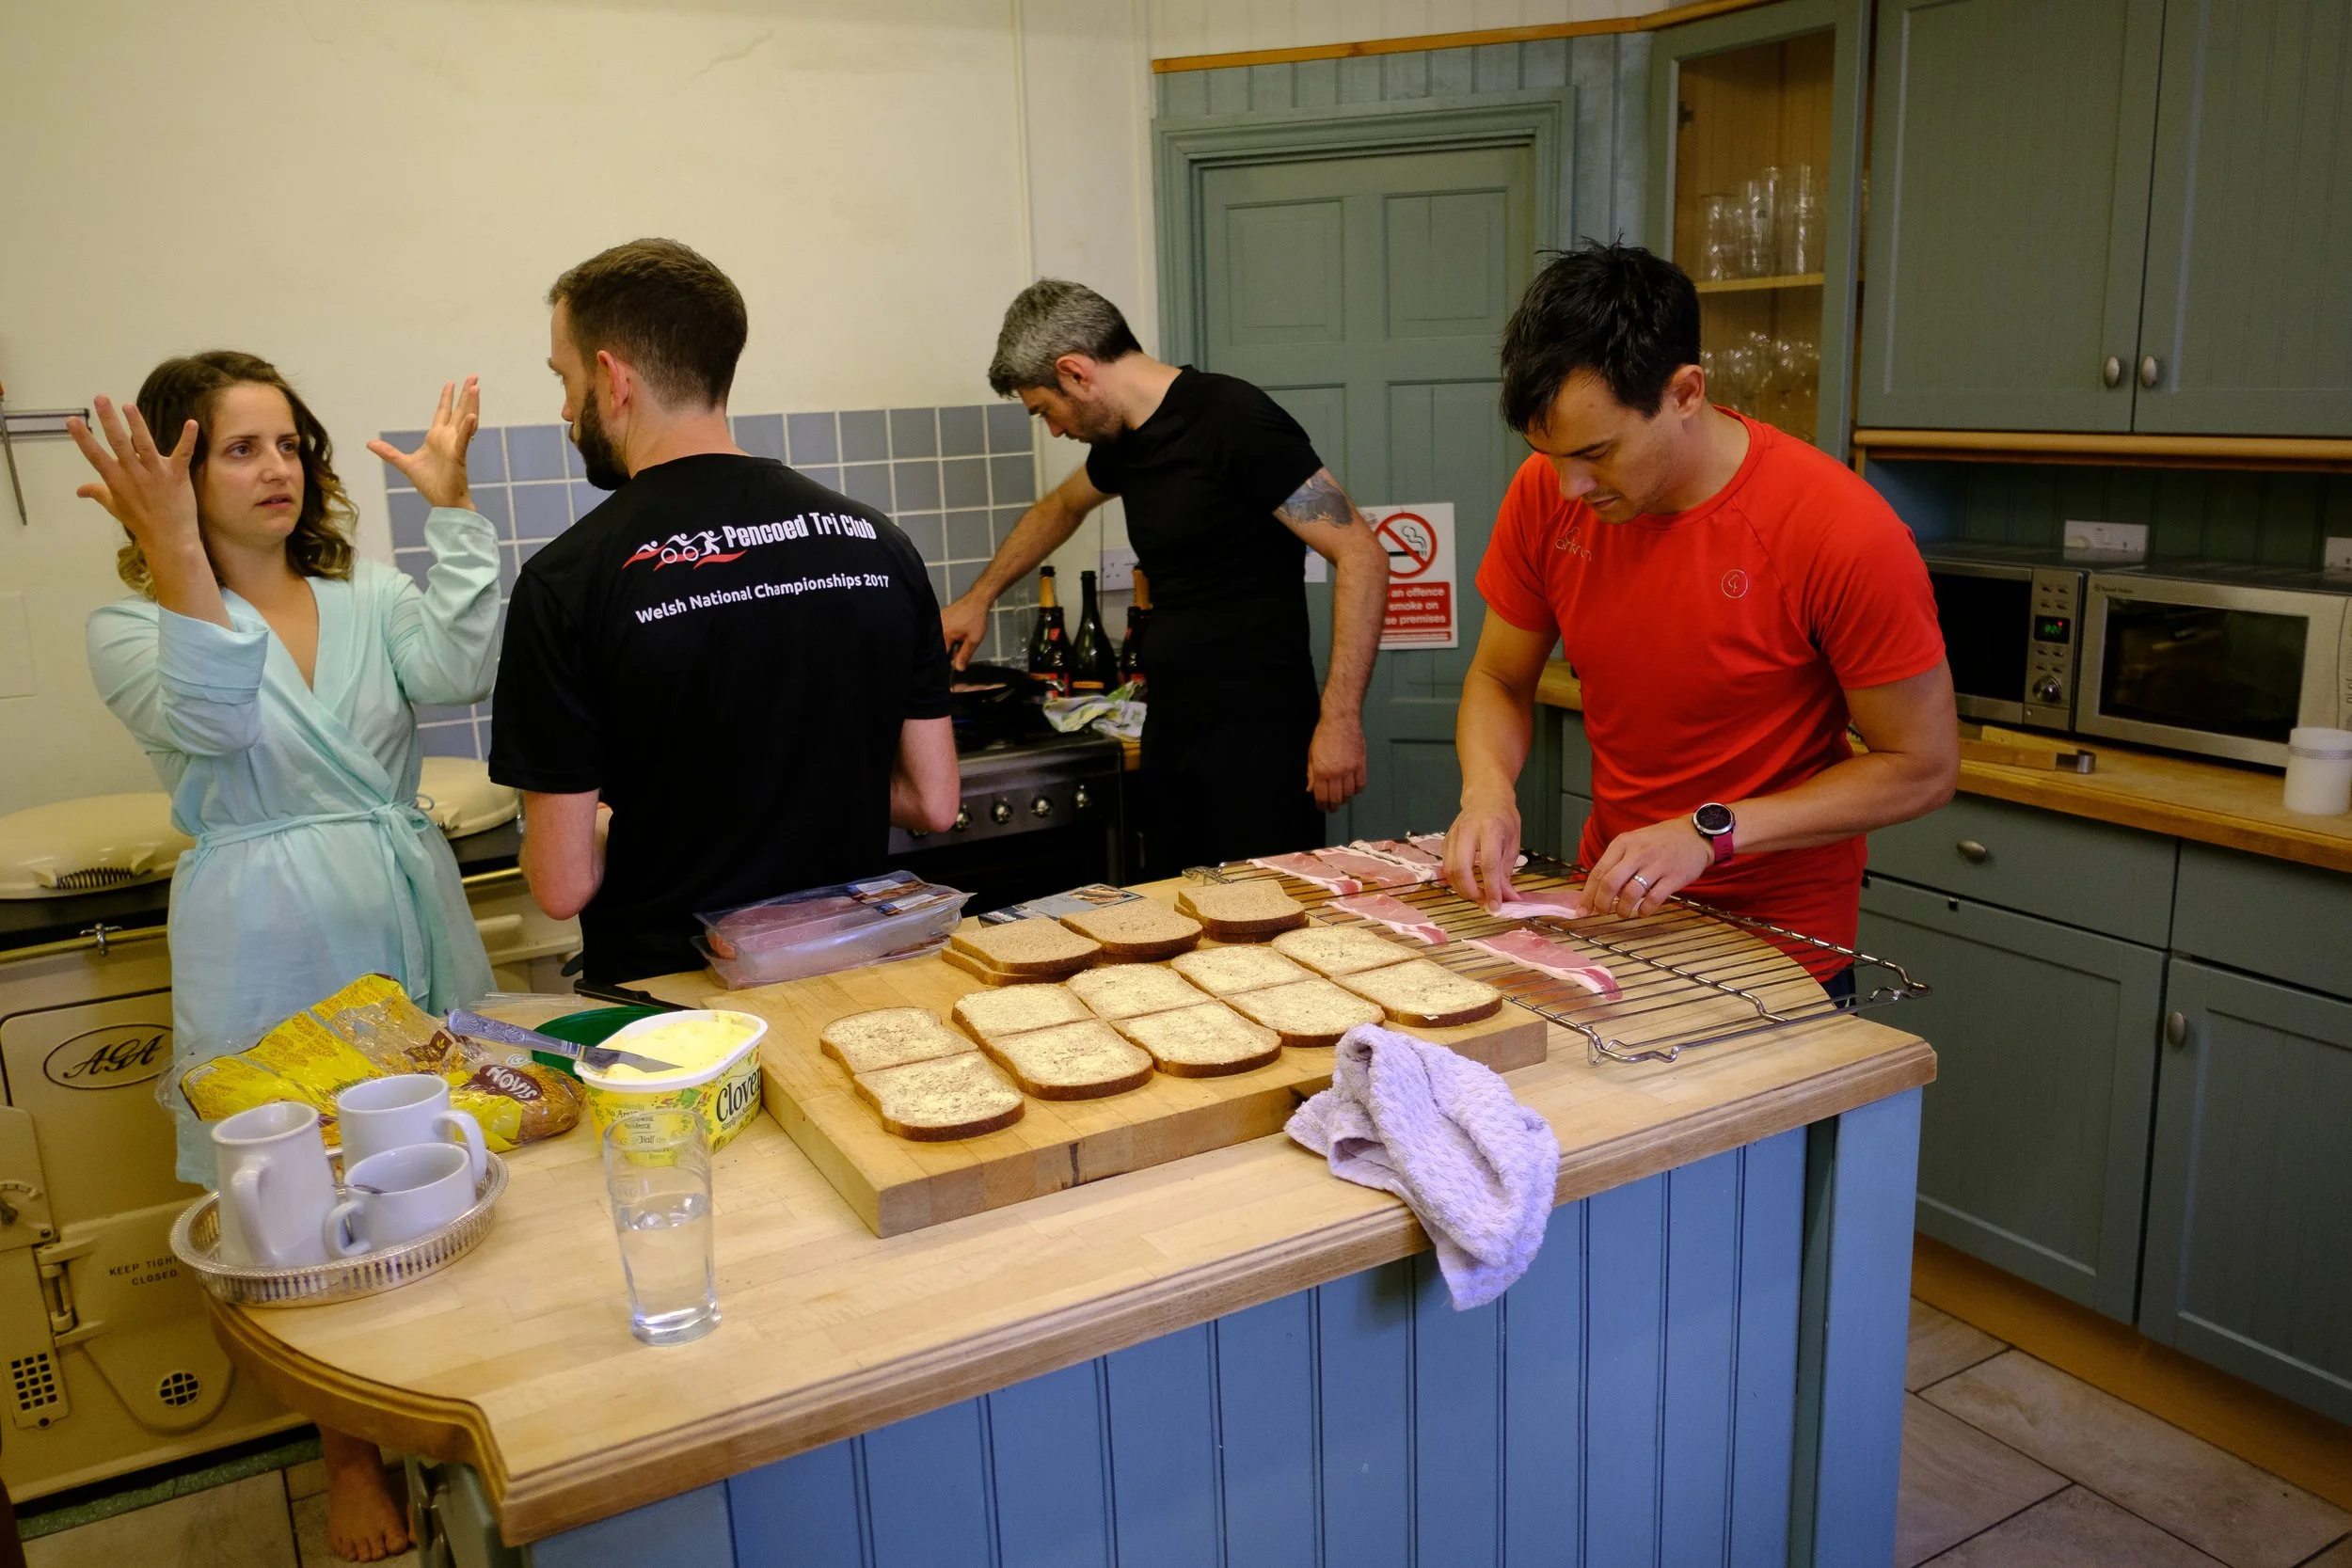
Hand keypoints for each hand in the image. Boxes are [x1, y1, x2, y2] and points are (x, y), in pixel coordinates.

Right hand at [67, 395, 202, 561]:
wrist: (168, 538)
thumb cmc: (140, 522)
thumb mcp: (115, 507)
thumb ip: (98, 493)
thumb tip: (79, 490)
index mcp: (116, 480)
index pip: (94, 455)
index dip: (83, 438)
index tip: (71, 420)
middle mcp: (133, 474)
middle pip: (118, 442)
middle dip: (108, 420)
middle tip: (100, 398)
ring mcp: (155, 473)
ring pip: (144, 444)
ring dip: (137, 424)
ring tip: (128, 406)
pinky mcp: (177, 475)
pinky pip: (183, 454)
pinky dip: (188, 439)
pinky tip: (191, 423)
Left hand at [367, 378, 477, 509]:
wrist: (444, 502)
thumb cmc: (430, 484)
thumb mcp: (405, 464)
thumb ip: (389, 452)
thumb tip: (370, 443)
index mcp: (437, 438)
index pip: (443, 412)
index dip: (447, 398)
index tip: (451, 383)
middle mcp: (448, 438)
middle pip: (458, 411)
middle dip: (466, 394)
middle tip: (473, 376)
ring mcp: (455, 445)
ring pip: (465, 420)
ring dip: (471, 404)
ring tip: (476, 388)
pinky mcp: (459, 455)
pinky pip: (464, 440)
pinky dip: (469, 428)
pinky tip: (472, 417)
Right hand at [940, 590, 992, 670]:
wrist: (977, 599)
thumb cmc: (976, 617)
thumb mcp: (974, 639)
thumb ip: (965, 655)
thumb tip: (958, 668)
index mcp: (943, 634)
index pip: (940, 655)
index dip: (947, 660)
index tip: (953, 663)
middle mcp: (937, 628)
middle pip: (939, 647)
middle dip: (949, 650)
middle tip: (959, 646)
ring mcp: (937, 621)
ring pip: (940, 639)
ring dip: (948, 642)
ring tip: (959, 636)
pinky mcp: (938, 617)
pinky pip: (939, 631)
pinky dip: (946, 634)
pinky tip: (956, 632)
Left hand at [1305, 713, 1366, 810]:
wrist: (1341, 720)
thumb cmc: (1324, 734)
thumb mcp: (1311, 754)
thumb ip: (1311, 774)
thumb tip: (1310, 789)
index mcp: (1322, 771)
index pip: (1322, 797)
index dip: (1322, 806)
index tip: (1322, 808)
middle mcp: (1336, 773)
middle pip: (1337, 798)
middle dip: (1334, 806)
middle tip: (1332, 808)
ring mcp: (1350, 769)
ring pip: (1350, 793)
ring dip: (1346, 799)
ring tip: (1342, 799)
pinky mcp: (1361, 764)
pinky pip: (1361, 784)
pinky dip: (1357, 790)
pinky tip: (1353, 789)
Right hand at [1444, 785, 1524, 911]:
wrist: (1485, 797)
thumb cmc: (1503, 819)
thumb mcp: (1513, 843)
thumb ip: (1507, 872)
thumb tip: (1508, 898)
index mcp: (1490, 829)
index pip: (1488, 864)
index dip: (1491, 888)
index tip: (1496, 905)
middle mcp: (1468, 831)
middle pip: (1461, 868)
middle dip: (1470, 891)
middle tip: (1483, 900)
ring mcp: (1453, 835)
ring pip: (1449, 870)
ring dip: (1461, 888)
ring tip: (1477, 894)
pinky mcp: (1445, 841)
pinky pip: (1446, 866)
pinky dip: (1456, 880)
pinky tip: (1468, 883)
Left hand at [1582, 816, 1714, 917]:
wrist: (1695, 834)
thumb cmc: (1660, 841)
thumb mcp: (1634, 842)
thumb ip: (1617, 862)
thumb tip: (1597, 891)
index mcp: (1623, 843)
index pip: (1598, 872)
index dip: (1588, 895)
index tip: (1582, 910)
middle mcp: (1638, 852)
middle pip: (1610, 883)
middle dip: (1601, 903)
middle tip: (1602, 912)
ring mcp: (1657, 864)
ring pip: (1630, 893)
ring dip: (1622, 909)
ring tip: (1622, 913)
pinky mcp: (1674, 876)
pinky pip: (1654, 899)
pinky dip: (1644, 910)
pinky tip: (1642, 912)